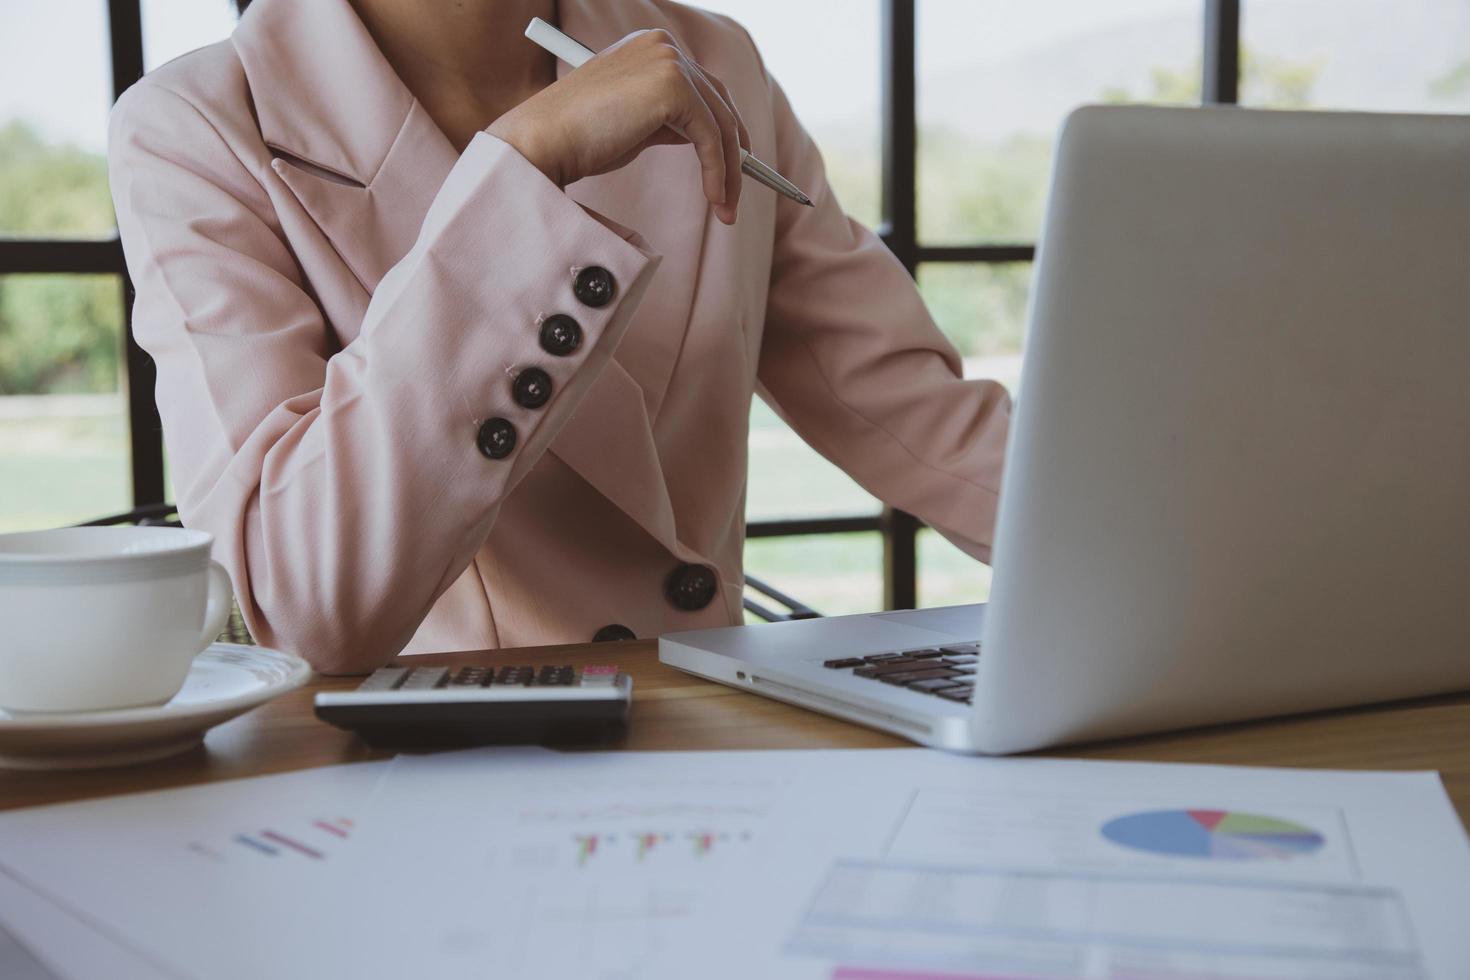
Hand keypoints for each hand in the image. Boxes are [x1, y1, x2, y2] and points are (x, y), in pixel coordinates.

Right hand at [487, 29, 750, 224]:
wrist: (542, 143)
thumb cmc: (576, 140)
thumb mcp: (633, 123)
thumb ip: (667, 121)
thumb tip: (704, 139)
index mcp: (650, 48)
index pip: (703, 89)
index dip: (722, 132)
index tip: (731, 171)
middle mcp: (661, 46)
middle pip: (719, 103)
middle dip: (733, 155)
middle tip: (732, 196)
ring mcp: (668, 62)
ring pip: (720, 122)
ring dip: (730, 170)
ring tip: (725, 208)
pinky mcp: (672, 86)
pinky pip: (710, 136)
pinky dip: (718, 171)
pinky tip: (715, 198)